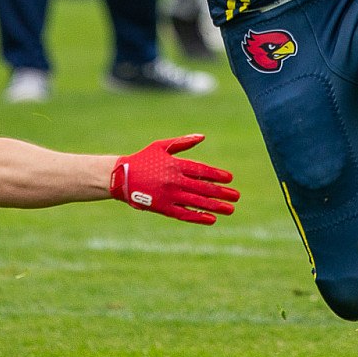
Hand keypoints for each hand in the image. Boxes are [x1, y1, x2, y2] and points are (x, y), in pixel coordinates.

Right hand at [110, 134, 238, 224]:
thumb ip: (183, 142)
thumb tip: (202, 136)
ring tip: (230, 209)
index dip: (217, 175)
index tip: (230, 179)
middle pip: (203, 187)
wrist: (121, 177)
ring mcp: (169, 195)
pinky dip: (198, 217)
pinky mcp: (163, 208)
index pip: (201, 170)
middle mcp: (174, 180)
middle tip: (236, 196)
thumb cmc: (142, 159)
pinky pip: (184, 214)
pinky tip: (211, 219)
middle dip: (222, 193)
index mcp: (175, 164)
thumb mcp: (161, 146)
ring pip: (197, 202)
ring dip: (215, 206)